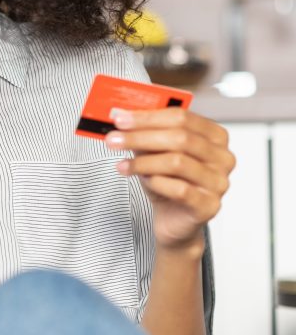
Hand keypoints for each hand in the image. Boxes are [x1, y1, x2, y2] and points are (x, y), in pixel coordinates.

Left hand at [105, 108, 235, 251]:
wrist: (173, 217)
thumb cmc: (166, 179)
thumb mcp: (153, 151)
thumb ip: (143, 132)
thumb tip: (121, 117)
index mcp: (214, 135)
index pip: (182, 117)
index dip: (148, 117)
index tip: (119, 119)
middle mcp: (222, 157)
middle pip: (180, 138)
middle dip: (140, 137)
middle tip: (113, 140)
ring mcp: (219, 182)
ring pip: (177, 163)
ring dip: (143, 162)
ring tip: (123, 165)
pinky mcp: (210, 205)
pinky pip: (179, 189)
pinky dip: (155, 183)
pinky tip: (143, 181)